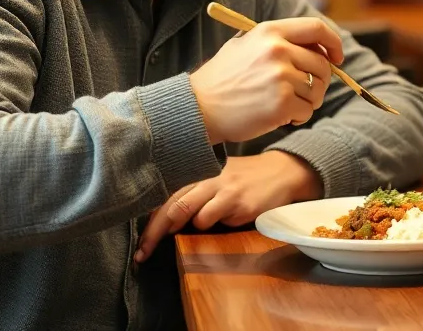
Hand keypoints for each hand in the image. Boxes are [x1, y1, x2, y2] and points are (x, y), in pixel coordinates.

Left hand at [134, 151, 322, 262]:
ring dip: (191, 228)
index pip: (167, 194)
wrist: (282, 171)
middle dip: (154, 233)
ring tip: (203, 225)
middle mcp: (209, 177)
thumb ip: (193, 190)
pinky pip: (218, 220)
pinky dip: (218, 225)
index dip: (150, 220)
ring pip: (193, 215)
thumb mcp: (217, 176)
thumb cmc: (245, 177)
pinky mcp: (240, 202)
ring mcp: (225, 189)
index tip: (140, 244)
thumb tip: (163, 216)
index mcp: (199, 170)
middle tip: (143, 254)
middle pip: (173, 206)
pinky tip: (232, 216)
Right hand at [190, 17, 342, 144]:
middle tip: (305, 92)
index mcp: (270, 32)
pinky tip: (279, 116)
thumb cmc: (222, 79)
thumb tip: (317, 48)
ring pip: (317, 90)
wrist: (198, 109)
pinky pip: (307, 111)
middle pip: (322, 65)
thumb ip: (278, 42)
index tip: (336, 57)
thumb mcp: (244, 46)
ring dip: (307, 101)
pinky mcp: (281, 103)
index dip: (333, 43)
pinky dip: (298, 117)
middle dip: (320, 81)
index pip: (316, 29)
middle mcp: (278, 50)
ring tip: (284, 104)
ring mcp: (281, 77)